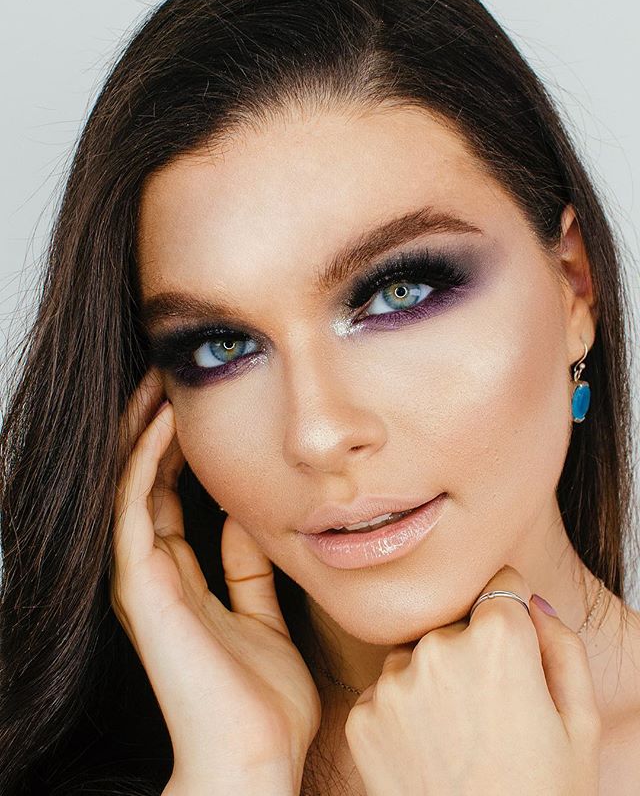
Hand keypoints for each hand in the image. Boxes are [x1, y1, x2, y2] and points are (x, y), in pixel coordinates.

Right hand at [110, 368, 320, 791]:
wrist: (254, 760)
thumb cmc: (262, 701)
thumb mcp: (263, 617)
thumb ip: (250, 571)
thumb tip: (249, 519)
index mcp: (179, 580)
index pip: (168, 499)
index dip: (178, 453)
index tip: (196, 410)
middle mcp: (152, 574)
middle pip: (143, 484)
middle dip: (152, 431)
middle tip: (169, 381)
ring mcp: (141, 579)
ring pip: (130, 485)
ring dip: (141, 433)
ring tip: (157, 384)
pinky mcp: (142, 585)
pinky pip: (136, 507)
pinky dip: (146, 461)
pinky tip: (162, 422)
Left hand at [343, 565, 600, 795]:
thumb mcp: (580, 724)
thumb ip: (561, 646)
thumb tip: (532, 600)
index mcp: (498, 640)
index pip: (502, 585)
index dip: (513, 615)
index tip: (515, 645)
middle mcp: (437, 647)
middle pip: (456, 624)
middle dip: (472, 651)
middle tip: (491, 711)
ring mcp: (392, 683)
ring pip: (417, 656)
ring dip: (432, 678)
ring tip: (458, 734)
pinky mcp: (361, 716)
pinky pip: (385, 691)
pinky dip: (402, 711)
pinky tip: (427, 751)